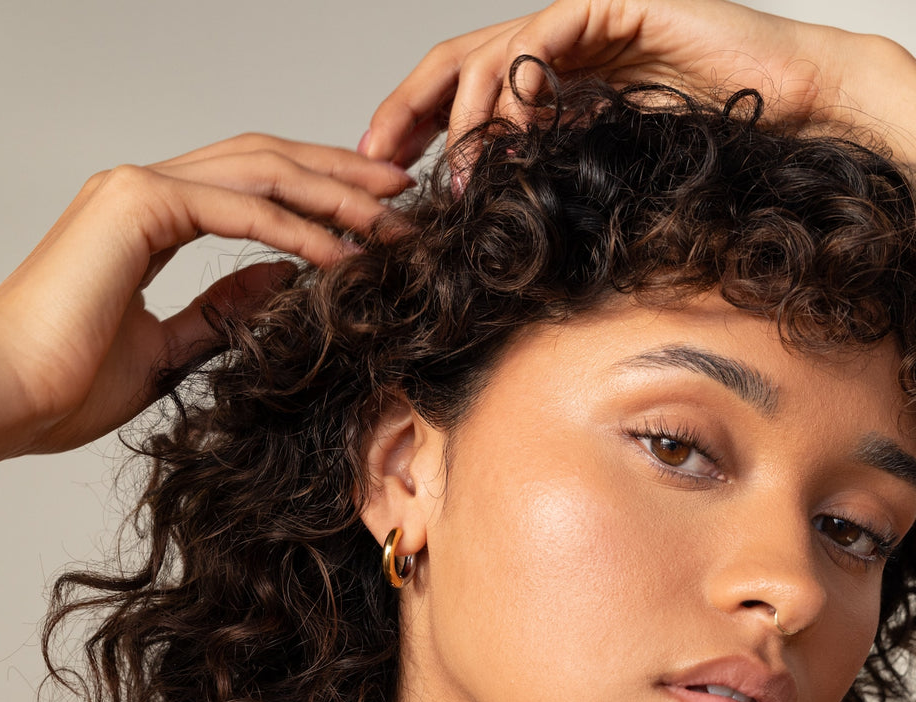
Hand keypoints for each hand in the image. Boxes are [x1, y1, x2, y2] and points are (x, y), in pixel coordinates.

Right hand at [0, 135, 411, 513]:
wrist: (6, 398)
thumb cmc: (68, 383)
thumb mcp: (170, 345)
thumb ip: (222, 308)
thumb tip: (280, 282)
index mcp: (149, 216)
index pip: (252, 186)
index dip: (317, 195)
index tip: (372, 218)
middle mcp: (145, 189)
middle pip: (267, 162)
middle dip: (341, 177)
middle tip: (404, 197)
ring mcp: (137, 188)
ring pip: (261, 171)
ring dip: (334, 194)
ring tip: (392, 219)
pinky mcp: (135, 204)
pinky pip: (239, 207)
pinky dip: (297, 227)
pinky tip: (343, 251)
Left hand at [360, 0, 915, 169]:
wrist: (784, 100)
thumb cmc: (698, 138)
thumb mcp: (595, 166)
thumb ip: (541, 173)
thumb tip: (485, 221)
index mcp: (541, 78)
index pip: (457, 93)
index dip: (410, 126)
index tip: (377, 171)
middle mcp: (551, 45)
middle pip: (452, 64)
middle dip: (406, 112)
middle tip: (374, 161)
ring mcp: (579, 21)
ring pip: (490, 52)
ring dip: (465, 116)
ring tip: (458, 171)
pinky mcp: (614, 4)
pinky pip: (547, 37)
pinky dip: (522, 84)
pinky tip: (513, 130)